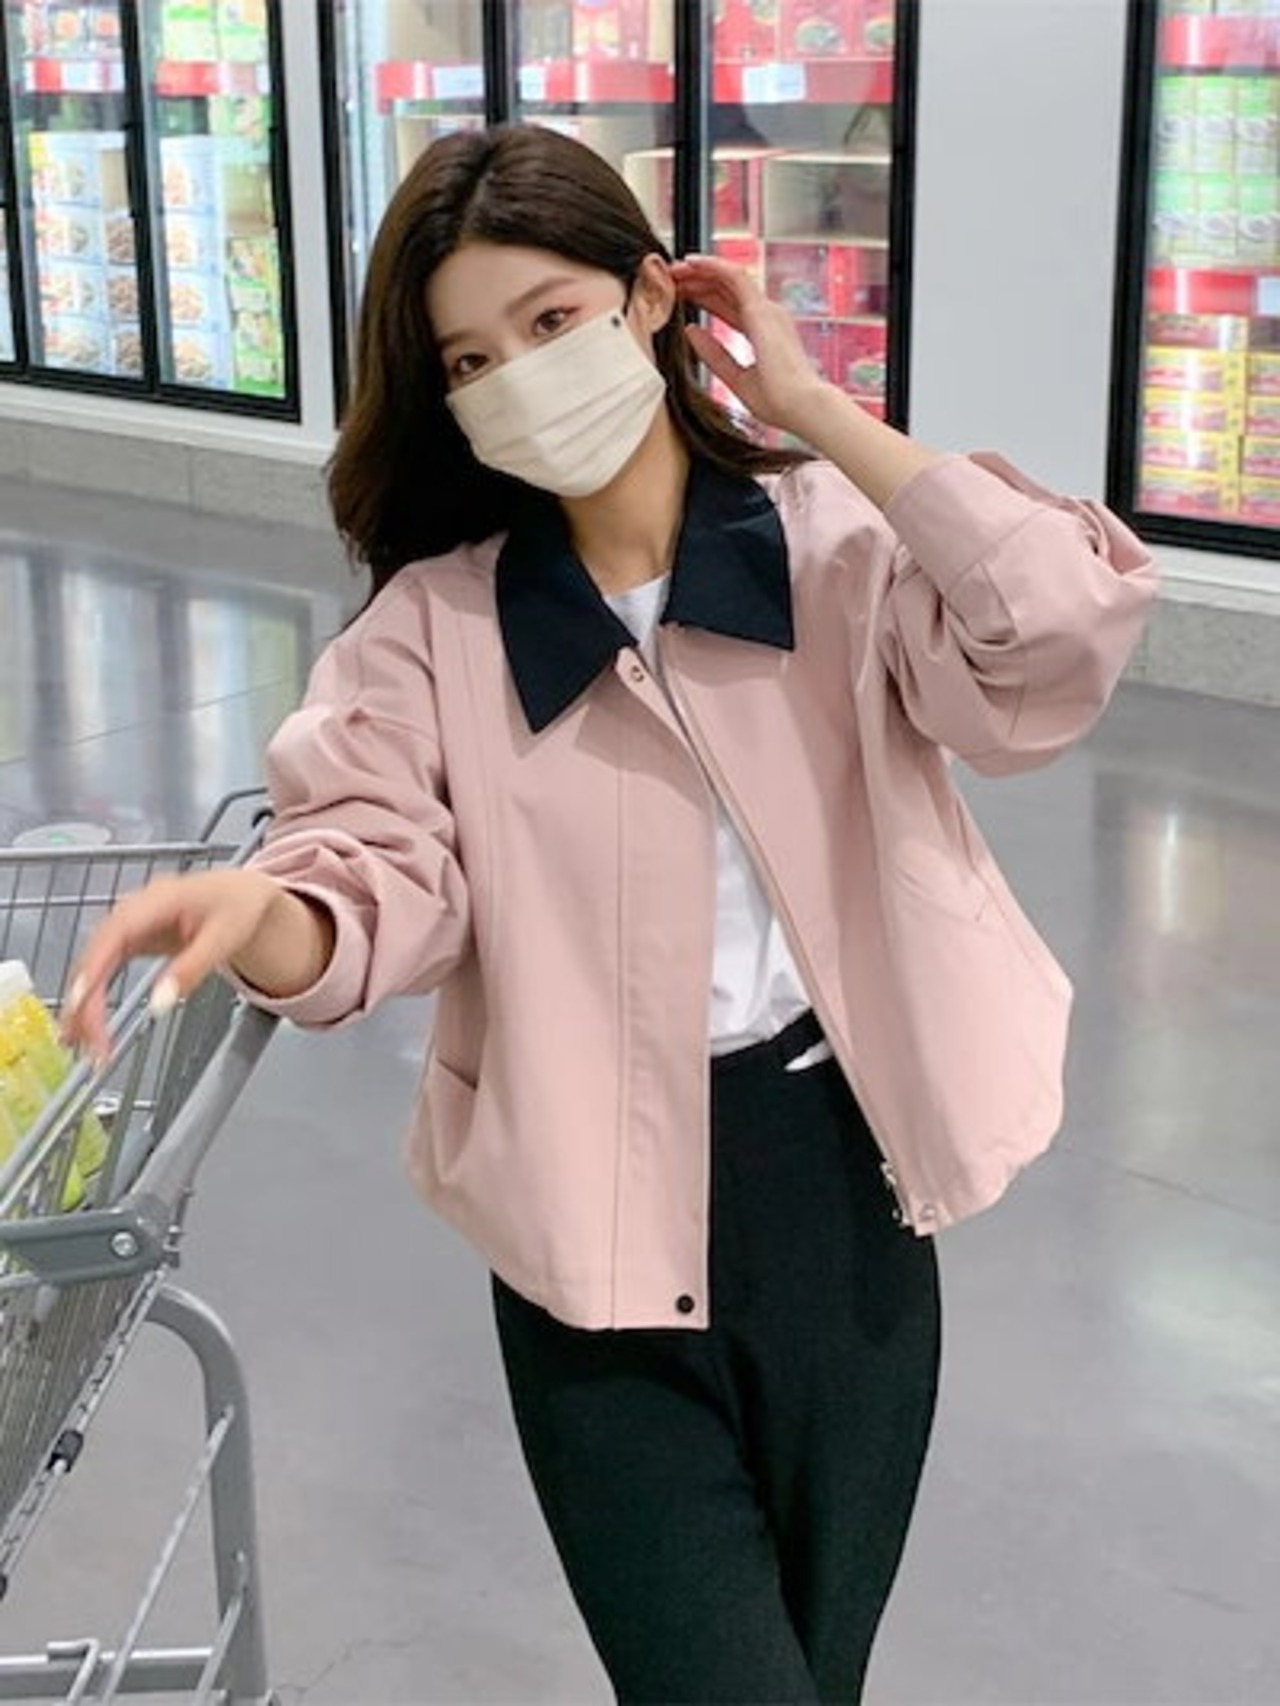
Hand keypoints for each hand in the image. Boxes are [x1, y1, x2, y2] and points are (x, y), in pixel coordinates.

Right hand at [61, 868, 286, 1063]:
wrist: (241, 895)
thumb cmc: (236, 907)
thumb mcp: (224, 938)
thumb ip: (191, 970)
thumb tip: (160, 1003)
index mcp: (160, 899)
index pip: (115, 932)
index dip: (93, 965)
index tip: (81, 999)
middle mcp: (135, 910)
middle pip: (97, 954)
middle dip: (86, 999)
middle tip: (91, 1040)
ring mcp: (128, 925)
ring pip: (93, 965)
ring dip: (84, 1004)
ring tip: (83, 1043)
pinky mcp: (128, 941)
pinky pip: (102, 971)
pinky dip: (93, 998)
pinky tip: (86, 1025)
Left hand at [670, 252, 837, 437]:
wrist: (802, 408)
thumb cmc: (779, 402)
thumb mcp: (736, 378)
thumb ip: (715, 355)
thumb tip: (690, 330)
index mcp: (764, 333)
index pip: (729, 306)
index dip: (703, 297)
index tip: (678, 296)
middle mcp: (768, 316)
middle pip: (727, 289)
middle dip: (698, 281)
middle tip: (670, 278)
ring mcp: (767, 310)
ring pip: (729, 277)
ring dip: (701, 270)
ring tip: (674, 268)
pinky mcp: (762, 309)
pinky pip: (734, 276)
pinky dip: (712, 266)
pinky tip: (691, 262)